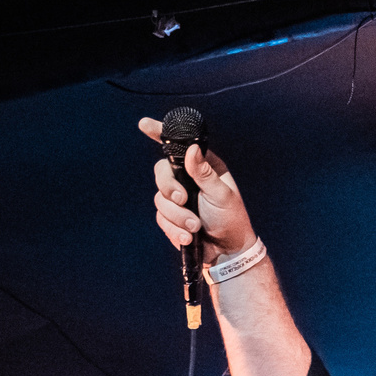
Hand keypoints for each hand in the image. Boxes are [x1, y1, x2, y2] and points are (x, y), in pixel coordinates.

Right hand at [140, 118, 254, 257]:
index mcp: (201, 167)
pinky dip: (174, 230)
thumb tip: (192, 149)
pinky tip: (188, 238)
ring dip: (177, 216)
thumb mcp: (222, 194)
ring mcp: (177, 198)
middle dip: (169, 188)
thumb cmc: (231, 219)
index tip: (144, 124)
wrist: (228, 251)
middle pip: (160, 172)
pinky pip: (161, 219)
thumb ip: (204, 173)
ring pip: (159, 199)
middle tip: (183, 200)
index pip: (178, 146)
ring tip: (195, 227)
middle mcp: (186, 179)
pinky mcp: (171, 218)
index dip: (159, 133)